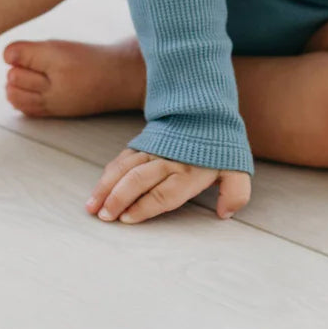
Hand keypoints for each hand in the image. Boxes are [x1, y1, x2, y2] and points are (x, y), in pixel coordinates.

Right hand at [86, 148, 251, 225]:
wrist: (205, 110)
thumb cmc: (219, 147)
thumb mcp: (236, 169)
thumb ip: (235, 193)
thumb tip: (225, 214)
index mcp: (188, 173)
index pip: (162, 194)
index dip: (143, 207)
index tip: (126, 219)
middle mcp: (167, 162)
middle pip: (137, 182)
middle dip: (118, 200)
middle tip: (103, 217)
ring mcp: (152, 152)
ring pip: (124, 170)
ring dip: (106, 188)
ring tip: (91, 207)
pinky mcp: (142, 144)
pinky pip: (122, 159)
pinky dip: (108, 174)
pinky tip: (98, 189)